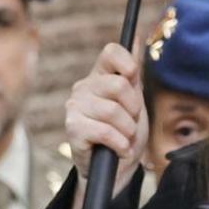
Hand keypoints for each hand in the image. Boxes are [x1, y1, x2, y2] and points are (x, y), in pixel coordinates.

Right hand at [65, 42, 148, 208]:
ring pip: (113, 111)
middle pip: (119, 85)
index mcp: (99, 77)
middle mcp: (83, 88)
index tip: (134, 80)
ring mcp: (75, 108)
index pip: (111, 52)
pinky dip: (119, 144)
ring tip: (124, 138)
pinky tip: (119, 149)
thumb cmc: (123, 134)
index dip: (127, 63)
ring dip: (128, 131)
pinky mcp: (72, 129)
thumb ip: (133, 73)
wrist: (115, 170)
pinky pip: (105, 131)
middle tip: (130, 122)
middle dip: (133, 109)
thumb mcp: (134, 102)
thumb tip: (136, 38)